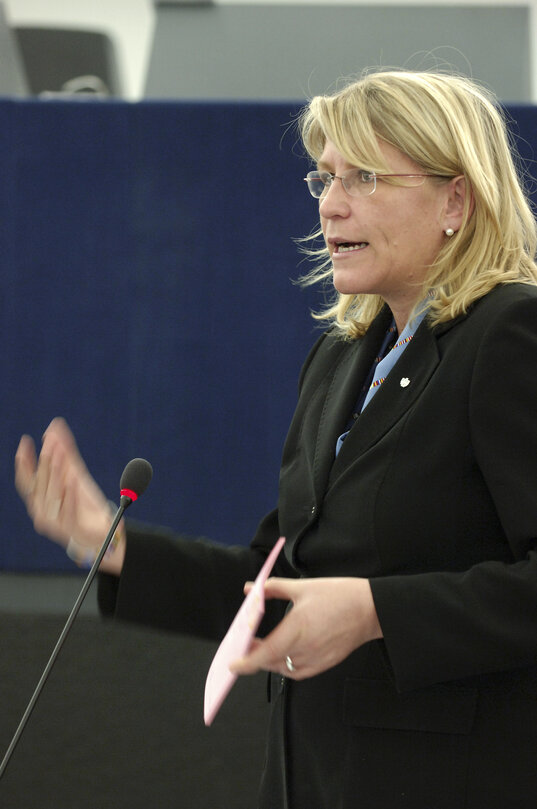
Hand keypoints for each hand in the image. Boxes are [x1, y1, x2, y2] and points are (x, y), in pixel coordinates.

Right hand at [14, 417, 123, 572]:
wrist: (100, 532)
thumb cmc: (84, 503)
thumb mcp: (75, 474)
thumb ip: (66, 453)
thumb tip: (55, 427)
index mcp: (38, 500)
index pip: (25, 480)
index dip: (24, 461)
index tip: (26, 441)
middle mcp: (41, 512)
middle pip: (40, 484)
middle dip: (44, 462)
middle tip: (50, 443)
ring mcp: (54, 522)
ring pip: (52, 495)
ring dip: (55, 472)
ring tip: (59, 454)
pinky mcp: (70, 529)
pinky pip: (69, 510)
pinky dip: (70, 494)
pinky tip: (72, 480)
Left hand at [230, 576, 382, 679]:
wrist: (371, 609)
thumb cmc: (340, 595)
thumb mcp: (303, 586)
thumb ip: (273, 588)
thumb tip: (250, 590)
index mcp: (297, 627)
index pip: (264, 653)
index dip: (246, 663)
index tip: (232, 664)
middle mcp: (305, 647)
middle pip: (270, 662)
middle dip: (253, 657)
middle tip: (243, 646)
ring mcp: (316, 659)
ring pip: (283, 668)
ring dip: (269, 661)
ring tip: (260, 647)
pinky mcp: (325, 663)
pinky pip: (299, 671)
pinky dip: (286, 666)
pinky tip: (283, 654)